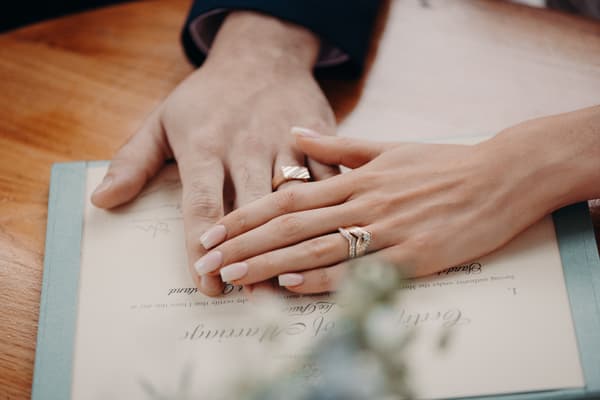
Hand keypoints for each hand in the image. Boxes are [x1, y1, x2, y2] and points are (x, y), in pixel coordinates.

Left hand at [90, 11, 336, 295]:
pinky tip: (328, 242)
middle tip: (251, 298)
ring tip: (289, 282)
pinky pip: (326, 180)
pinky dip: (327, 212)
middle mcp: (247, 146)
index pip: (202, 204)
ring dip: (291, 242)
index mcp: (205, 145)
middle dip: (251, 255)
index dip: (202, 247)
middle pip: (250, 209)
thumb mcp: (162, 119)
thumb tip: (103, 200)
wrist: (263, 54)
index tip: (206, 284)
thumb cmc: (208, 95)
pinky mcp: (316, 140)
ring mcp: (285, 143)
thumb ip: (133, 160)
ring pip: (292, 200)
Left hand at [192, 106, 599, 293]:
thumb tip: (294, 134)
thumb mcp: (387, 147)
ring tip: (234, 277)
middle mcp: (363, 203)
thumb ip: (337, 146)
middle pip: (291, 226)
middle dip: (245, 244)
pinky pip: (359, 271)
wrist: (501, 177)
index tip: (214, 229)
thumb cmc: (442, 164)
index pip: (287, 197)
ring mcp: (387, 231)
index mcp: (356, 178)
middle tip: (208, 260)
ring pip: (316, 248)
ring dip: (270, 264)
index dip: (246, 214)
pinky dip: (323, 277)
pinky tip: (291, 284)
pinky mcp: (412, 258)